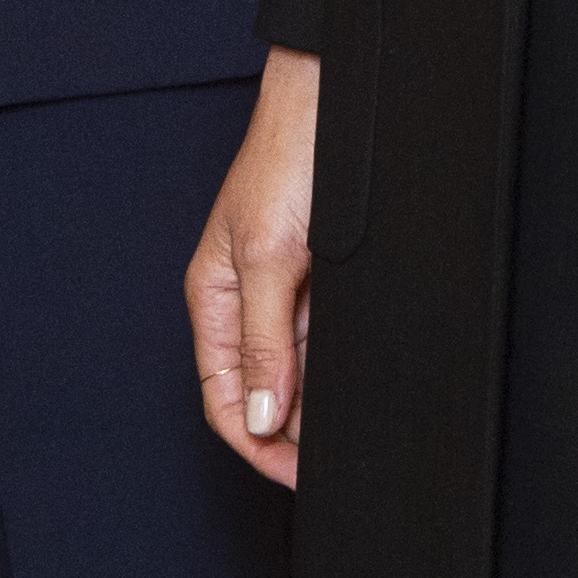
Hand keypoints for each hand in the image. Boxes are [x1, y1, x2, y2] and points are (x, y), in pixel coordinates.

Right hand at [186, 49, 319, 492]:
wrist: (334, 101)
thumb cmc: (288, 159)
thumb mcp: (268, 255)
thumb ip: (264, 341)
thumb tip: (261, 419)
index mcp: (215, 300)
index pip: (225, 400)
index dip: (257, 446)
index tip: (299, 476)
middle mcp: (247, 304)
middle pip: (263, 394)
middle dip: (293, 432)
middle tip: (336, 460)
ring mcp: (286, 293)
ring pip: (298, 375)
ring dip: (318, 404)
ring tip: (354, 427)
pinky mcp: (322, 281)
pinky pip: (326, 343)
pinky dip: (341, 368)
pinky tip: (362, 381)